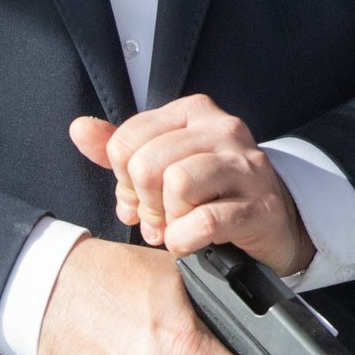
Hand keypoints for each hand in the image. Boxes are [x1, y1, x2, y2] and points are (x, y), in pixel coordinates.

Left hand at [70, 95, 314, 277]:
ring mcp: (246, 167)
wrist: (275, 220)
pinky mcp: (260, 206)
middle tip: (155, 219)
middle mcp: (224, 130)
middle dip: (143, 201)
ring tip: (175, 227)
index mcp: (195, 112)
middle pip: (148, 163)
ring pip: (177, 184)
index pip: (128, 139)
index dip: (121, 178)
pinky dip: (185, 240)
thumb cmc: (213, 190)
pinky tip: (189, 242)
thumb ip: (122, 147)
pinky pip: (204, 221)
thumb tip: (79, 128)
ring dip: (167, 219)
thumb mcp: (165, 162)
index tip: (137, 198)